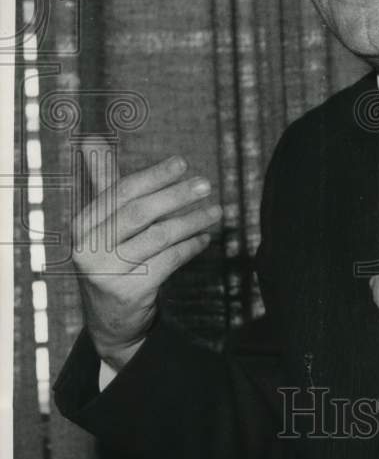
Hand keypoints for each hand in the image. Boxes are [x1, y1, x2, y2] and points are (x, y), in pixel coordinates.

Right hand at [72, 138, 221, 370]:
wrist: (109, 319)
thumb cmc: (111, 258)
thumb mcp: (103, 223)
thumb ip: (103, 183)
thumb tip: (92, 140)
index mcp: (82, 225)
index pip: (121, 192)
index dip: (154, 175)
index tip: (183, 162)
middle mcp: (88, 248)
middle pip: (140, 212)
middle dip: (176, 195)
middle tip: (206, 184)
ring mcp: (106, 272)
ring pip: (158, 237)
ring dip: (192, 221)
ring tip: (216, 212)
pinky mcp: (128, 292)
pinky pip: (168, 261)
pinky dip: (190, 247)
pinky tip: (205, 238)